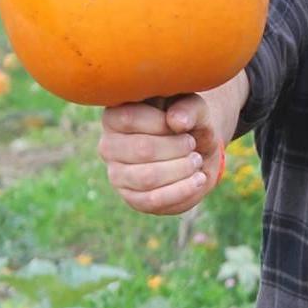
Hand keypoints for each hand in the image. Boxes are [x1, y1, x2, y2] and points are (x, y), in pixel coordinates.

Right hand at [97, 89, 231, 214]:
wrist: (195, 153)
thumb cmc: (188, 123)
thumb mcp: (195, 108)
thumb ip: (189, 107)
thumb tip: (177, 122)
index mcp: (114, 116)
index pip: (128, 118)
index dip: (161, 123)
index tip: (183, 126)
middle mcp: (108, 146)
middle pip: (141, 149)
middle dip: (177, 148)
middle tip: (192, 145)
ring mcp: (117, 175)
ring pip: (147, 177)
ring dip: (181, 169)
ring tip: (196, 161)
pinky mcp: (132, 198)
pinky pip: (153, 200)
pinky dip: (182, 190)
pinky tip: (199, 179)